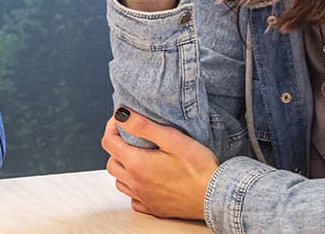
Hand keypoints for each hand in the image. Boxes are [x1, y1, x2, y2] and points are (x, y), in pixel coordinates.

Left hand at [101, 109, 219, 220]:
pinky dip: (134, 187)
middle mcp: (135, 183)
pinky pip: (133, 198)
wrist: (215, 195)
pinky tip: (146, 180)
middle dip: (116, 147)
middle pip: (111, 162)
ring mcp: (143, 198)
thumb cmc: (198, 167)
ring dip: (123, 168)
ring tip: (139, 158)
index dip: (112, 127)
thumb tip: (121, 115)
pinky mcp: (153, 208)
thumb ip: (144, 126)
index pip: (109, 142)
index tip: (121, 121)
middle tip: (131, 138)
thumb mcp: (172, 139)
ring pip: (120, 181)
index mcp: (137, 164)